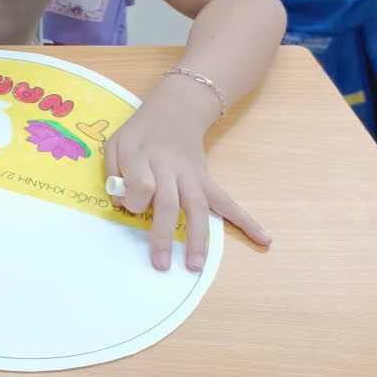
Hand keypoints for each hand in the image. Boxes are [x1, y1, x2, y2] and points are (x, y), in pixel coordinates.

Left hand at [105, 77, 270, 271]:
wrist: (175, 110)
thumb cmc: (140, 133)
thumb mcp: (115, 144)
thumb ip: (113, 172)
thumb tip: (122, 204)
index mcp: (143, 159)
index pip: (140, 185)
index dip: (134, 199)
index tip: (128, 205)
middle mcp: (170, 170)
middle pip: (169, 203)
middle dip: (164, 235)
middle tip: (161, 264)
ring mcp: (191, 176)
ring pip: (198, 208)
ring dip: (198, 238)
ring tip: (196, 266)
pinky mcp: (206, 180)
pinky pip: (227, 201)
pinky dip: (246, 220)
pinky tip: (264, 239)